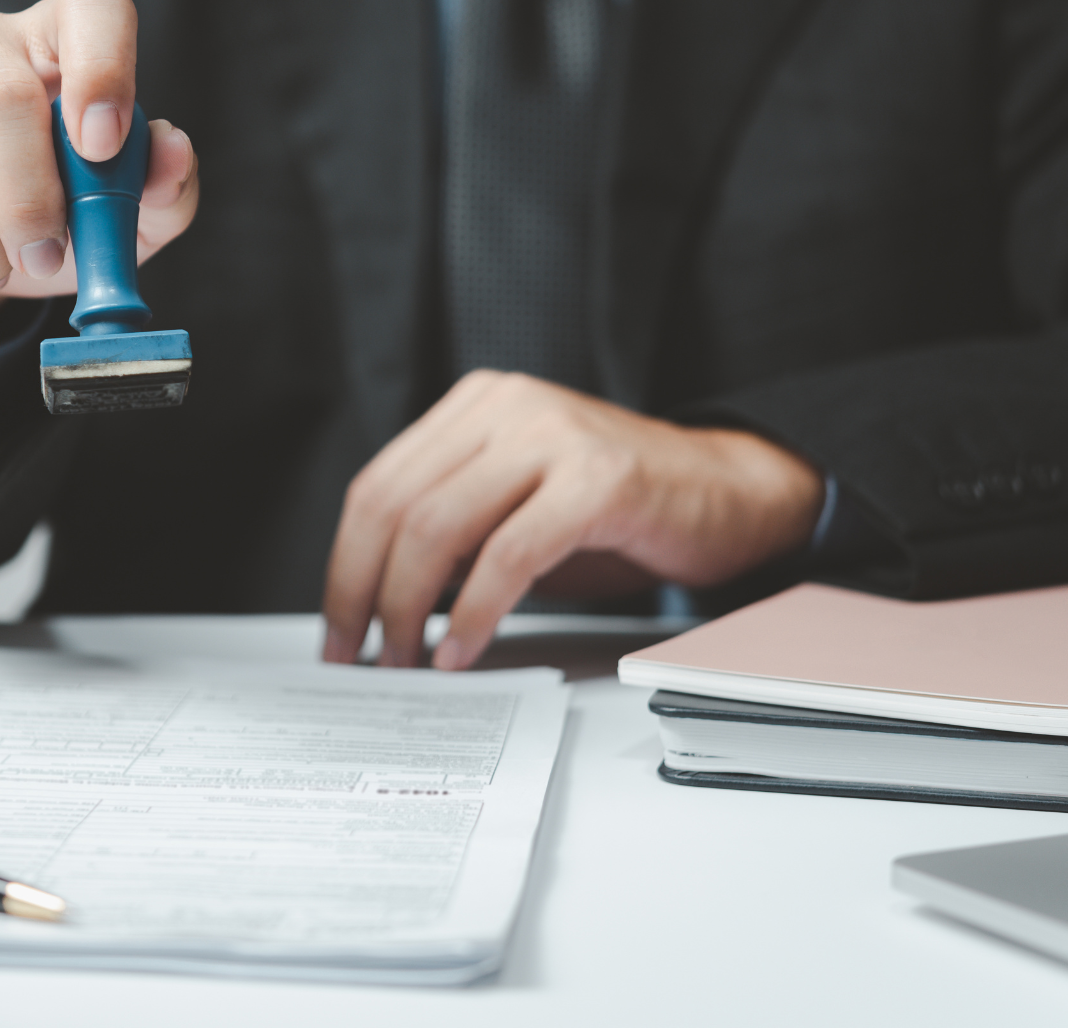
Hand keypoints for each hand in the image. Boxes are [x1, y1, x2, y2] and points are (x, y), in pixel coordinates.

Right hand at [0, 0, 200, 360]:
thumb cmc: (52, 211)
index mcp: (56, 40)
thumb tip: (171, 154)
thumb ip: (161, 187)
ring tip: (1, 274)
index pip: (90, 11)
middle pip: (3, 100)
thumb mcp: (123, 210)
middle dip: (35, 201)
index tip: (105, 146)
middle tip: (48, 256)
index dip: (104, 69)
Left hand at [321, 371, 825, 669]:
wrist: (729, 493)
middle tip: (360, 657)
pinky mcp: (599, 479)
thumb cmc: (618, 513)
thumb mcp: (516, 507)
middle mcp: (507, 407)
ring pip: (439, 527)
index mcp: (476, 406)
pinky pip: (509, 554)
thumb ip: (452, 531)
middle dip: (364, 594)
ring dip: (409, 610)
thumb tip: (375, 603)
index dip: (344, 566)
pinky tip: (463, 651)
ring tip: (407, 662)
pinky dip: (474, 614)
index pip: (378, 486)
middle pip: (396, 506)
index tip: (337, 629)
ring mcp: (553, 436)